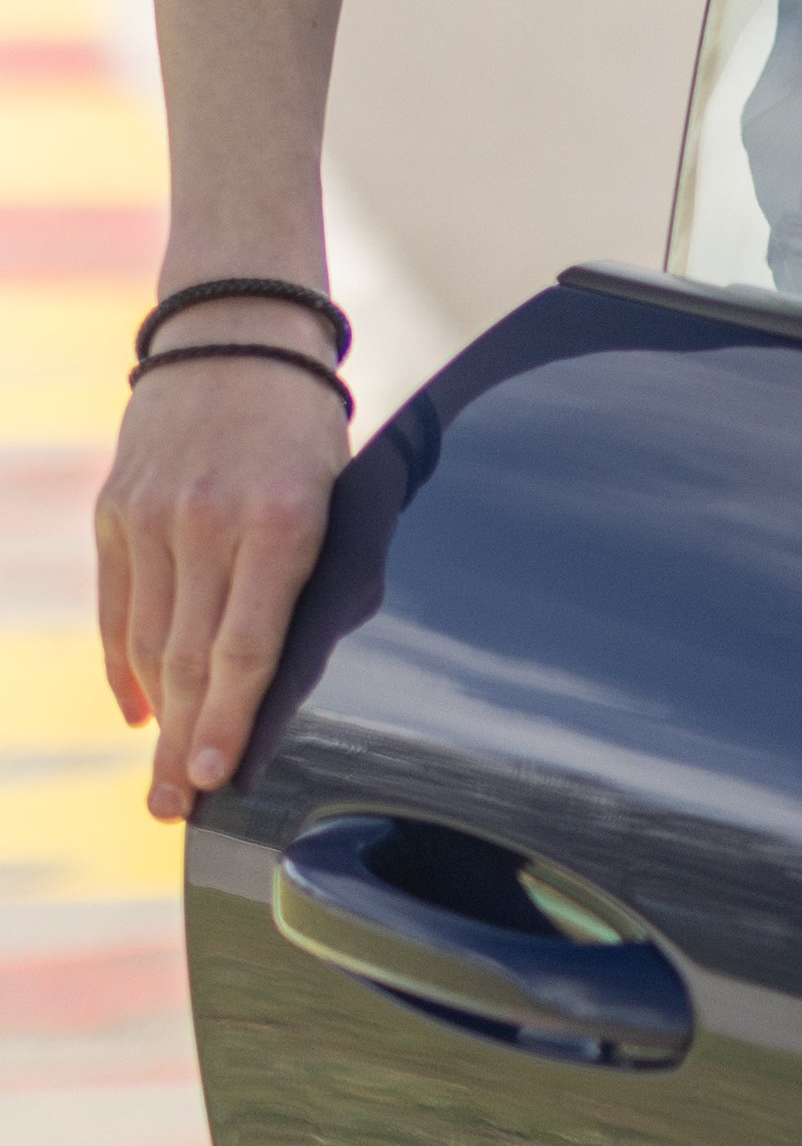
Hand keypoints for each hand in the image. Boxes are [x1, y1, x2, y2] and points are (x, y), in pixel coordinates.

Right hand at [96, 320, 349, 822]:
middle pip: (190, 658)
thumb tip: (300, 670)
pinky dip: (127, 663)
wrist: (235, 331)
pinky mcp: (117, 511)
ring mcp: (153, 517)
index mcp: (282, 519)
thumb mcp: (339, 489)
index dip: (227, 719)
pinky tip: (139, 709)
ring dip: (157, 717)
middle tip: (176, 814)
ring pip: (150, 640)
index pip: (248, 644)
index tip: (211, 779)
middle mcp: (208, 522)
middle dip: (183, 744)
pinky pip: (119, 606)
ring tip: (160, 781)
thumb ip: (314, 574)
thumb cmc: (308, 422)